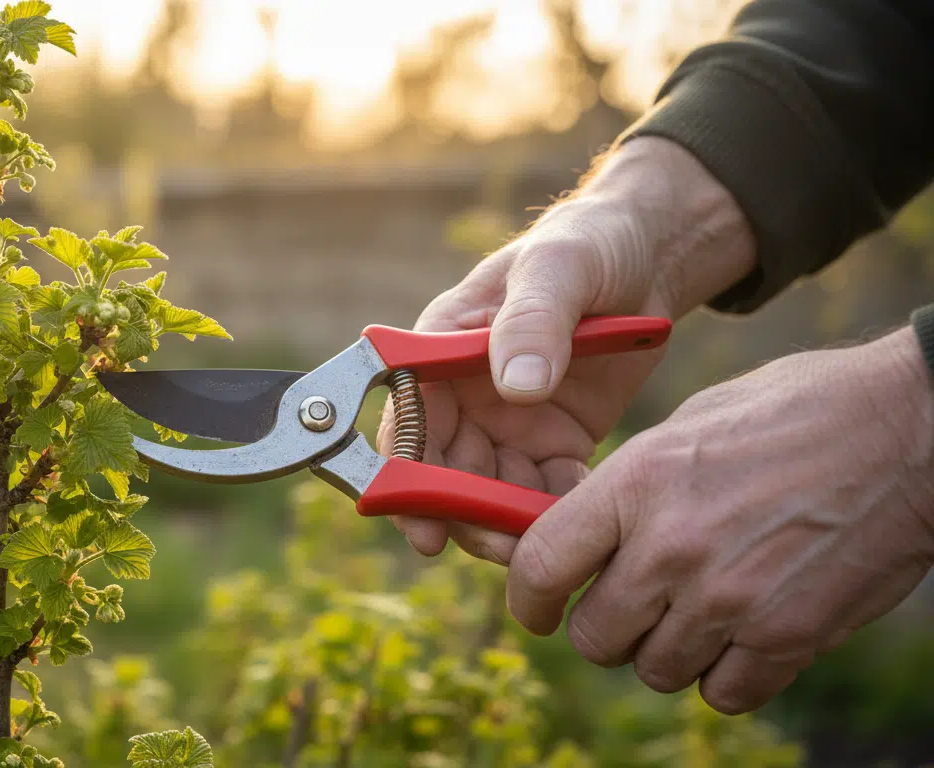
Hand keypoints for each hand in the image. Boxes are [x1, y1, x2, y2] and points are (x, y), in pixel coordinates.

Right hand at [377, 137, 755, 560]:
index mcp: (440, 348)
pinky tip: (586, 519)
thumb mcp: (559, 270)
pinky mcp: (552, 442)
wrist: (649, 256)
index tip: (423, 525)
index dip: (405, 476)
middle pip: (443, 471)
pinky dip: (557, 513)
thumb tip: (514, 389)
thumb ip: (532, 324)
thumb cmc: (587, 245)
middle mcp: (463, 393)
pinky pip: (543, 492)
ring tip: (547, 545)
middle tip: (500, 548)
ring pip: (488, 492)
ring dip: (507, 524)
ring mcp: (506, 422)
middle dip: (463, 515)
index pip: (407, 420)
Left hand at [507, 326, 933, 713]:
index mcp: (638, 481)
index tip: (537, 609)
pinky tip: (741, 637)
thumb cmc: (798, 411)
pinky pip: (722, 691)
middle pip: (593, 637)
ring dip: (665, 651)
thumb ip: (632, 486)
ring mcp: (730, 598)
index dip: (529, 597)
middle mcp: (672, 546)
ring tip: (694, 613)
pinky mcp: (788, 637)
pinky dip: (724, 675)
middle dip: (602, 629)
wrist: (910, 429)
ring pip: (654, 670)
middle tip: (627, 608)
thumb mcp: (691, 423)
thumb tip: (590, 535)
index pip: (542, 564)